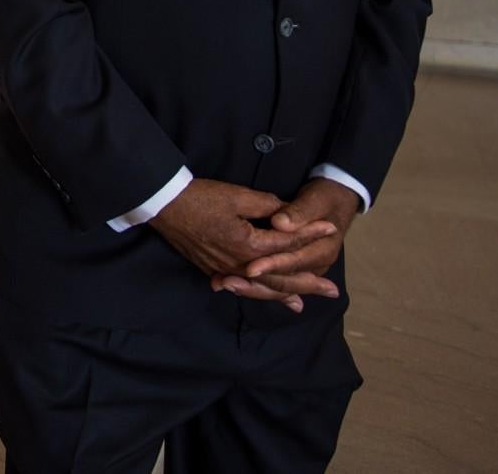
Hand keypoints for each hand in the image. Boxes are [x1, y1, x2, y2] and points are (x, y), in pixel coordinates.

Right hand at [150, 178, 337, 311]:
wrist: (165, 204)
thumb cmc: (201, 197)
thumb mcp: (237, 196)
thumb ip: (267, 206)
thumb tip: (288, 215)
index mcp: (250, 245)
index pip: (288, 243)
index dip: (311, 235)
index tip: (332, 230)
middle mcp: (241, 264)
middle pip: (280, 276)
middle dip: (308, 283)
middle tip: (332, 291)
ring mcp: (226, 270)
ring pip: (262, 287)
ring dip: (286, 294)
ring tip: (306, 302)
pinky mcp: (214, 269)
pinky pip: (244, 286)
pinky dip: (260, 293)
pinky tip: (268, 296)